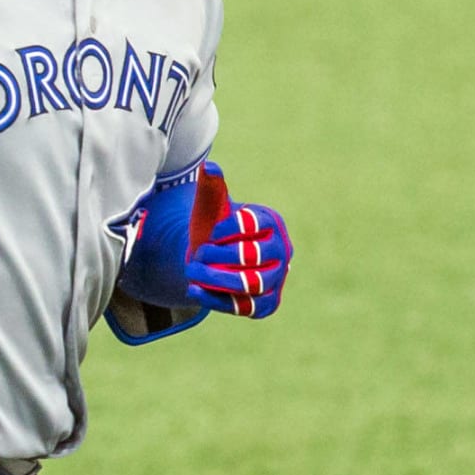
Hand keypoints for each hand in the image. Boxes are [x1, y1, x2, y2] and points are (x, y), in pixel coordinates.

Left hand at [183, 163, 292, 317]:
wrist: (214, 258)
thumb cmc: (215, 227)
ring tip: (192, 271)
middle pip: (253, 256)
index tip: (209, 232)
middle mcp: (282, 251)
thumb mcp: (211, 207)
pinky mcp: (267, 304)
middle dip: (219, 255)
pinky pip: (246, 307)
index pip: (252, 225)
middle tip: (197, 253)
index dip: (226, 229)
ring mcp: (277, 279)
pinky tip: (194, 290)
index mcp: (272, 222)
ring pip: (251, 284)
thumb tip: (210, 167)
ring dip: (217, 278)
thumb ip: (212, 188)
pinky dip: (218, 300)